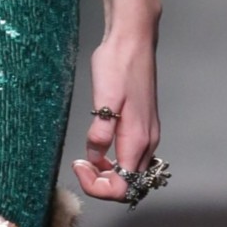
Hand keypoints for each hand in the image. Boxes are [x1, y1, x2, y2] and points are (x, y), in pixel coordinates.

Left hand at [73, 0, 161, 202]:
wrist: (132, 39)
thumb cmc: (118, 63)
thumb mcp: (103, 98)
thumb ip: (100, 132)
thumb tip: (95, 156)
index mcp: (137, 139)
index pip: (123, 187)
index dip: (98, 186)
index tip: (79, 166)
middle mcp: (147, 141)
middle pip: (129, 184)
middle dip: (101, 183)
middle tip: (79, 163)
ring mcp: (147, 134)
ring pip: (131, 172)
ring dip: (107, 173)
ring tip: (85, 157)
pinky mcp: (143, 126)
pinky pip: (131, 157)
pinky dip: (114, 161)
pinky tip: (98, 146)